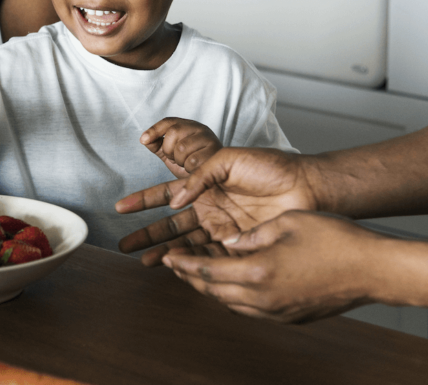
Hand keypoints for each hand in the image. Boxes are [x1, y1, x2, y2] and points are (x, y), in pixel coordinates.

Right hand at [116, 147, 317, 263]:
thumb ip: (199, 175)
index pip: (167, 194)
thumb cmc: (270, 166)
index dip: (144, 201)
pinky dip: (192, 263)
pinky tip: (176, 268)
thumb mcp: (227, 159)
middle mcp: (210, 208)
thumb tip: (176, 200)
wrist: (306, 186)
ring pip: (186, 244)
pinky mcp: (238, 246)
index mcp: (204, 185)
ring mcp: (223, 229)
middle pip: (171, 224)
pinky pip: (210, 258)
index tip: (121, 208)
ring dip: (165, 253)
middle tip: (125, 245)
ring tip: (144, 263)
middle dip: (147, 234)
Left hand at [140, 117, 221, 177]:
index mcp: (188, 126)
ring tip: (186, 164)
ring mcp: (209, 139)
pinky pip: (192, 161)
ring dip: (180, 161)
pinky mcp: (215, 153)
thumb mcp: (171, 154)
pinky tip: (195, 169)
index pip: (168, 122)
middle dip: (168, 149)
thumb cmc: (191, 164)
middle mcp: (200, 128)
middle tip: (175, 159)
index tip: (143, 140)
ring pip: (182, 148)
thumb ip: (157, 145)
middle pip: (173, 132)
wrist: (212, 179)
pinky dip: (189, 168)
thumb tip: (144, 139)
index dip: (154, 130)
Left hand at [162, 210, 382, 322]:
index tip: (166, 257)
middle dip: (191, 278)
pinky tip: (233, 284)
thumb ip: (251, 234)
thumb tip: (227, 241)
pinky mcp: (291, 318)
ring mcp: (278, 312)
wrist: (373, 269)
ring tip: (199, 273)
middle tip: (174, 264)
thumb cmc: (335, 239)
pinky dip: (234, 297)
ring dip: (212, 289)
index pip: (207, 271)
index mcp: (258, 271)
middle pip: (214, 292)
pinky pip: (251, 310)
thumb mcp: (286, 222)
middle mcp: (264, 298)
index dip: (183, 264)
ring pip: (231, 304)